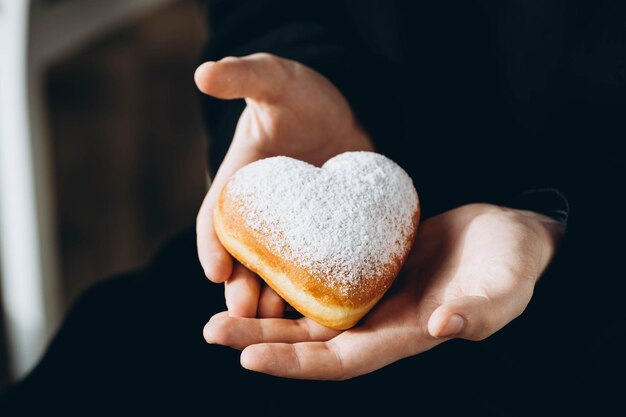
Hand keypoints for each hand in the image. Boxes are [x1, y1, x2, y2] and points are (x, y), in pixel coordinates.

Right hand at [194, 53, 373, 316]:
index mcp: (239, 184)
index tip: (215, 270)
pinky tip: (322, 306)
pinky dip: (313, 287)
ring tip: (278, 318)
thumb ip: (244, 75)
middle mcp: (261, 214)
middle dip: (240, 286)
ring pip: (276, 270)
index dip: (212, 244)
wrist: (344, 109)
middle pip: (243, 256)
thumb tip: (204, 72)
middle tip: (244, 310)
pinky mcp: (325, 235)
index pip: (217, 217)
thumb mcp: (273, 79)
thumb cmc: (300, 94)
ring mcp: (293, 229)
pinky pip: (316, 265)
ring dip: (273, 297)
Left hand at [203, 203, 563, 379]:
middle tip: (211, 331)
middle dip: (261, 339)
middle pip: (311, 340)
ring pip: (309, 310)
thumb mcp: (504, 285)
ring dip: (265, 310)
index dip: (297, 363)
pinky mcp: (370, 266)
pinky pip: (322, 277)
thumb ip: (478, 309)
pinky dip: (291, 276)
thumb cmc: (513, 263)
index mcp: (405, 334)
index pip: (342, 360)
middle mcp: (380, 321)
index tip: (248, 358)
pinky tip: (263, 266)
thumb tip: (441, 327)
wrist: (510, 233)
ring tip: (220, 304)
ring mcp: (373, 294)